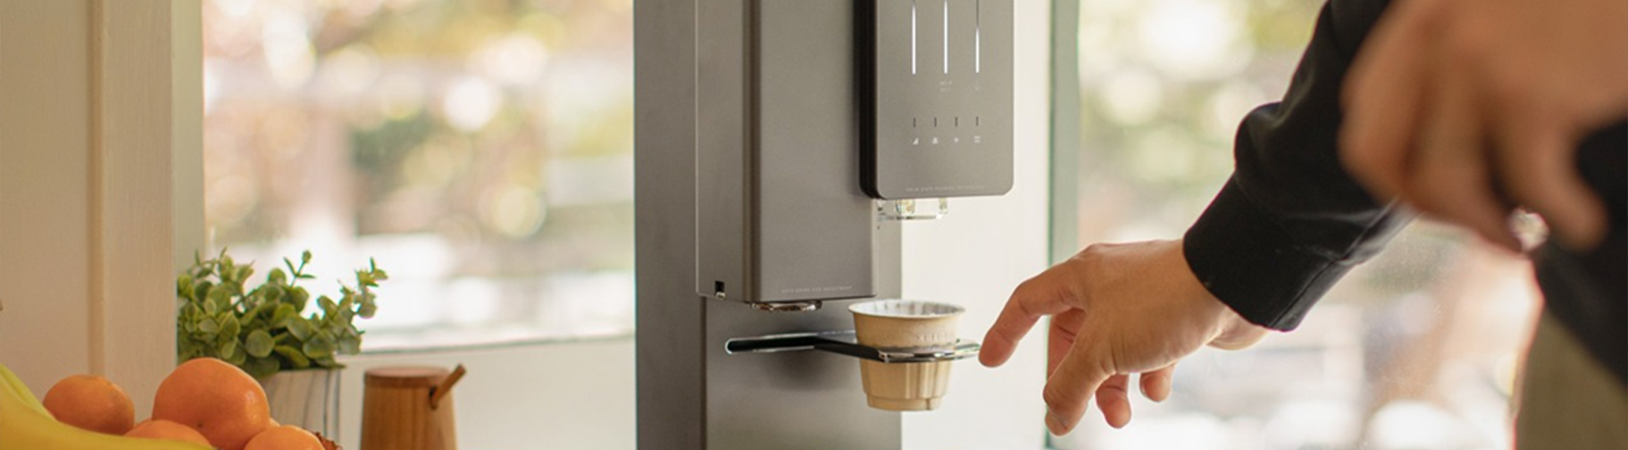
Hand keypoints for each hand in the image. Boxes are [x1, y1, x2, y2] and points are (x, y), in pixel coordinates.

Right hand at [979, 240, 1267, 434]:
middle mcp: (1108, 285)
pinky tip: (1155, 389)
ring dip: (1112, 387)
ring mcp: (1142, 300)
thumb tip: (1056, 413)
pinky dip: (1148, 376)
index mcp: (1080, 277)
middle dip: (1075, 379)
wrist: (1233, 286)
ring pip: (1112, 351)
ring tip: (1121, 414)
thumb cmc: (1167, 297)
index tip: (992, 359)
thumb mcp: (1102, 349)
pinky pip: (1148, 352)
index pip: (1026, 304)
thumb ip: (1071, 385)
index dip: (1005, 333)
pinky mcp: (1173, 316)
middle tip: (1075, 408)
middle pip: (1073, 339)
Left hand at [1340, 0, 1627, 250]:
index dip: (1396, 168)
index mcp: (1421, 15)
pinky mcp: (1535, 94)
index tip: (1442, 191)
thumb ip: (1472, 45)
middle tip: (1482, 225)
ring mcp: (1479, 66)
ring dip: (1488, 228)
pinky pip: (1528, 187)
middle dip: (1428, 207)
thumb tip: (1461, 131)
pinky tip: (1584, 221)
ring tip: (1530, 236)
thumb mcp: (1508, 5)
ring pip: (1445, 185)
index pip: (1364, 114)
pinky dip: (1561, 217)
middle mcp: (1434, 38)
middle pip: (1381, 157)